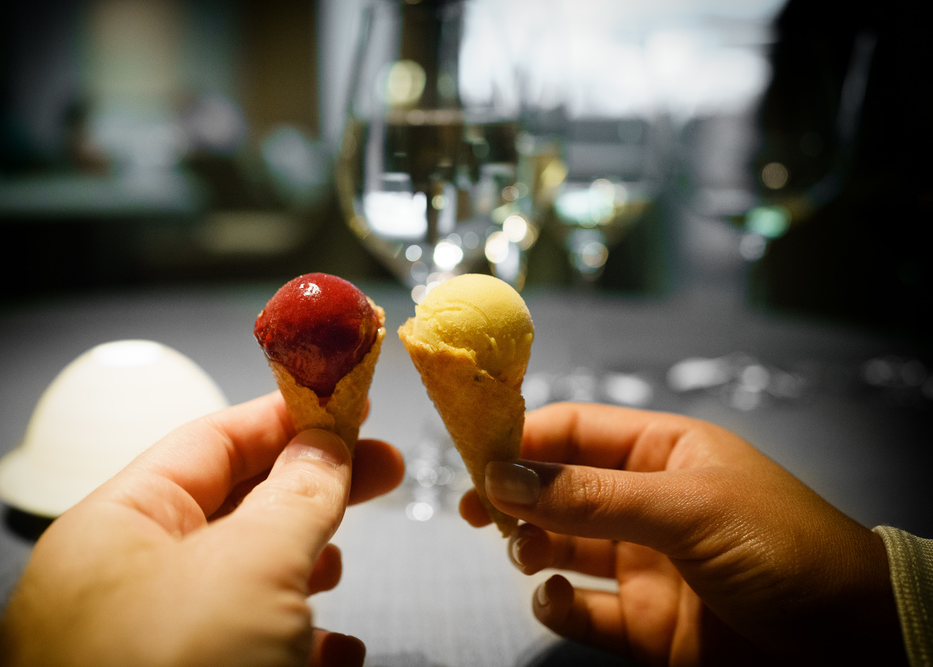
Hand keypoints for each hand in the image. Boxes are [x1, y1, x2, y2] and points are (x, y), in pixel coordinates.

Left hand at [0, 392, 403, 666]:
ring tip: (344, 560)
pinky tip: (337, 652)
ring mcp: (150, 644)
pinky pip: (245, 648)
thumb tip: (328, 443)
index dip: (287, 416)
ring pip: (239, 581)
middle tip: (381, 470)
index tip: (353, 404)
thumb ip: (296, 495)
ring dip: (302, 565)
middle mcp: (123, 582)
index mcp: (116, 528)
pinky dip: (298, 640)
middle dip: (310, 490)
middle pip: (230, 508)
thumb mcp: (251, 567)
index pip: (209, 441)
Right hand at [461, 402, 904, 664]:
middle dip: (515, 496)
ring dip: (532, 545)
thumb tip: (503, 476)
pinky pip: (585, 609)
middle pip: (559, 489)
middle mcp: (647, 504)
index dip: (522, 438)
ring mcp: (646, 565)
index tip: (472, 453)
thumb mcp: (686, 507)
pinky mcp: (647, 625)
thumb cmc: (782, 549)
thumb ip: (591, 495)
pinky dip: (559, 605)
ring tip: (524, 552)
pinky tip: (556, 599)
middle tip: (475, 509)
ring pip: (565, 547)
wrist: (853, 644)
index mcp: (663, 453)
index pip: (575, 432)